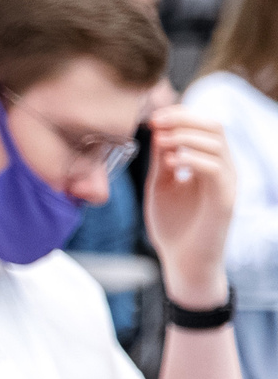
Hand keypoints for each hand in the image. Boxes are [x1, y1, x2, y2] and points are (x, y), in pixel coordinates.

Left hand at [147, 106, 235, 311]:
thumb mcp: (161, 186)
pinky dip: (193, 159)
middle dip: (184, 119)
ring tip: (160, 140)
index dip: (181, 115)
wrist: (183, 263)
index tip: (152, 115)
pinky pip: (215, 168)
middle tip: (156, 120)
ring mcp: (227, 182)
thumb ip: (161, 161)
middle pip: (214, 127)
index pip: (203, 127)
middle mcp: (223, 168)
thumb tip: (158, 131)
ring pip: (216, 143)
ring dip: (185, 137)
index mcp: (208, 162)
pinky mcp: (225, 199)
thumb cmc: (173, 227)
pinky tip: (172, 160)